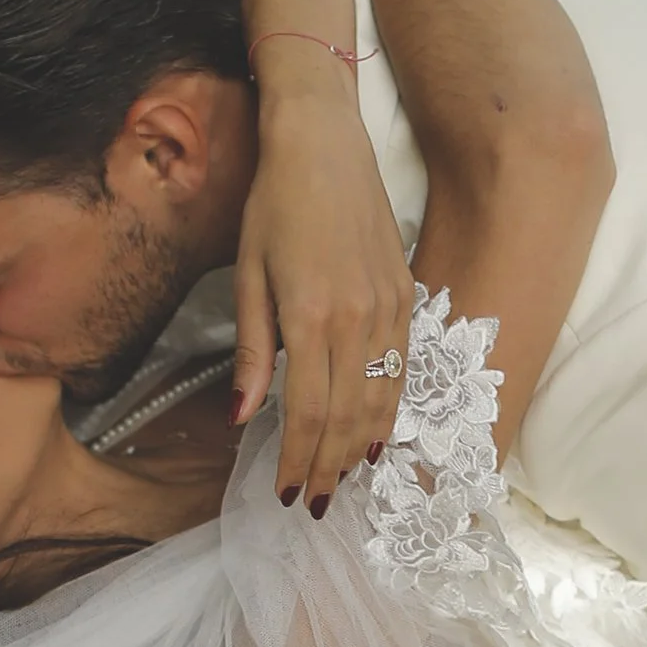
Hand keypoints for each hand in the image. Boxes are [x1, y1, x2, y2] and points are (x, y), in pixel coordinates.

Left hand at [233, 68, 415, 504]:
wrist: (324, 143)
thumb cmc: (273, 203)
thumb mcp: (248, 275)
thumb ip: (249, 350)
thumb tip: (241, 417)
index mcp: (310, 316)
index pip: (308, 412)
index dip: (300, 461)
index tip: (289, 493)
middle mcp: (356, 318)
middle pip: (348, 416)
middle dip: (332, 467)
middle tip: (319, 503)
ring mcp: (387, 308)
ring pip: (381, 398)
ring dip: (362, 446)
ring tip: (346, 479)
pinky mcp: (404, 295)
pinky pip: (401, 367)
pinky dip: (390, 407)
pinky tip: (377, 431)